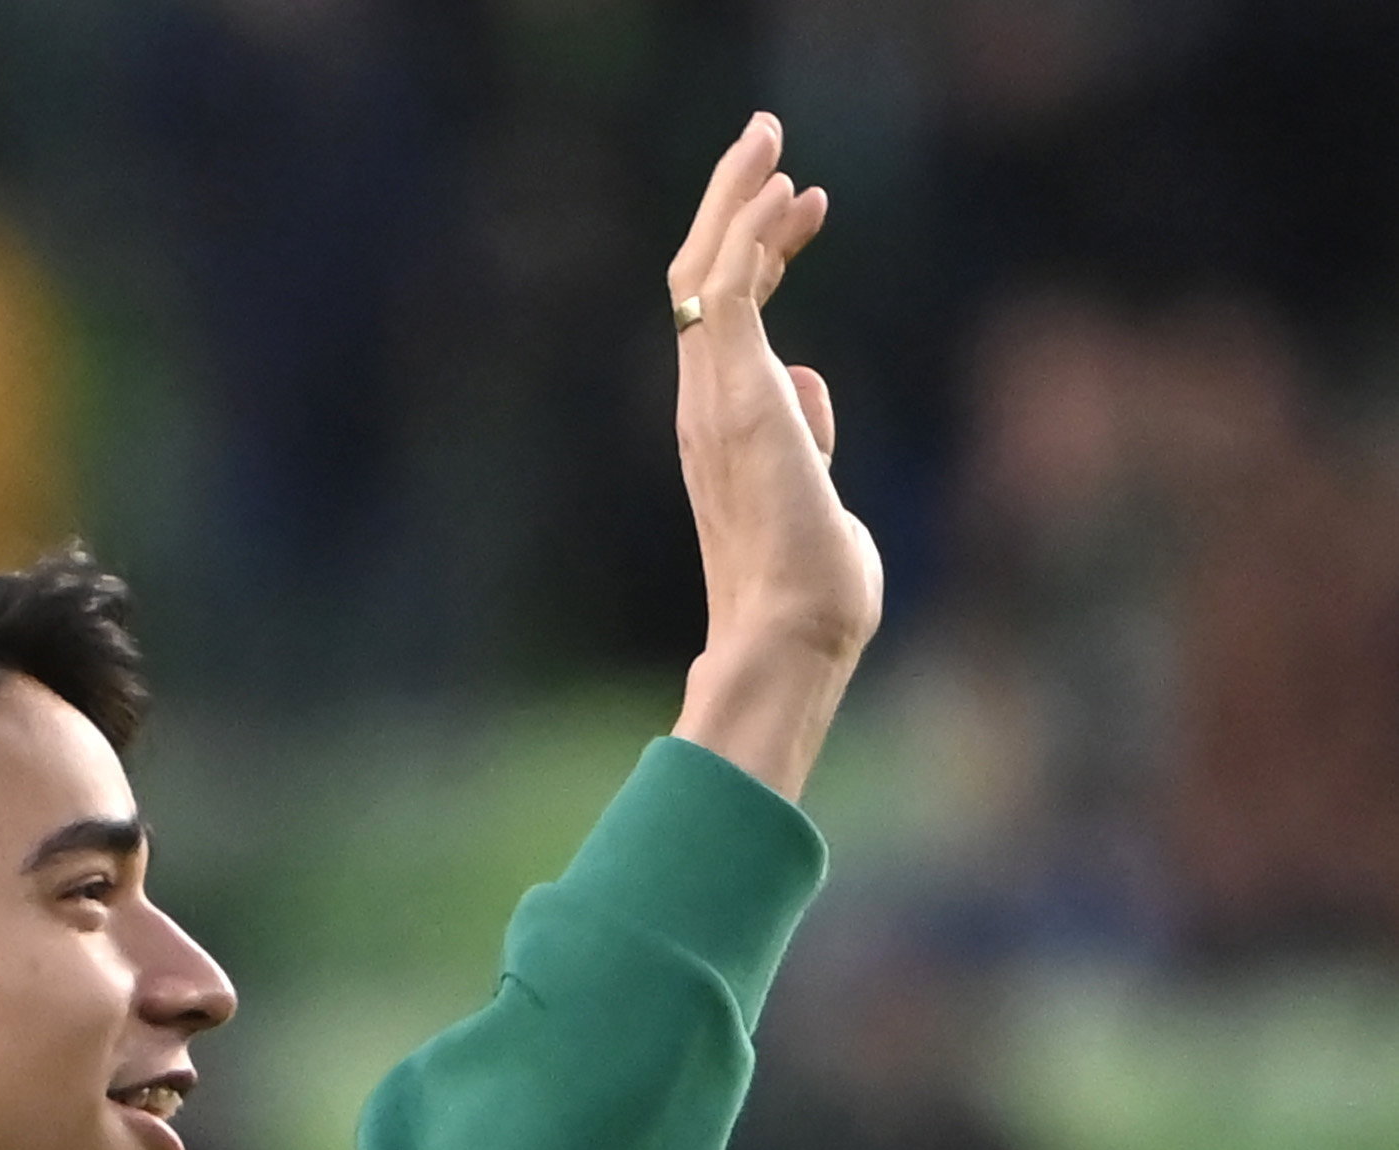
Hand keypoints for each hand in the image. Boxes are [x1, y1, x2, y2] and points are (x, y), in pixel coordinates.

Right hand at [661, 111, 886, 800]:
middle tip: (769, 142)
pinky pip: (727, 293)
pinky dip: (749, 234)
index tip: (805, 210)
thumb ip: (808, 438)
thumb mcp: (820, 496)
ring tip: (769, 142)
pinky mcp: (733, 395)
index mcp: (723, 427)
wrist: (789, 635)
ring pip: (706, 272)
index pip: (727, 319)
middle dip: (732, 205)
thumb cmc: (810, 592)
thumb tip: (808, 381)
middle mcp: (704, 406)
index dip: (761, 254)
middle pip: (700, 280)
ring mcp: (712, 401)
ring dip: (736, 199)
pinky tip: (782, 193)